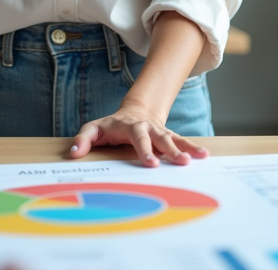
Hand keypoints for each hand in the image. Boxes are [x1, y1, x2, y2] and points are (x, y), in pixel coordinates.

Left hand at [69, 105, 208, 166]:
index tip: (151, 163)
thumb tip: (73, 152)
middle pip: (160, 138)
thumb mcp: (93, 129)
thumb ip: (83, 139)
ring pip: (174, 139)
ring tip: (199, 157)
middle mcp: (148, 127)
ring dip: (186, 148)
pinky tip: (204, 155)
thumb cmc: (111, 126)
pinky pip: (181, 141)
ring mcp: (160, 131)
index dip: (144, 150)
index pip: (138, 138)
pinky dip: (192, 147)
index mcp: (130, 126)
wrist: (134, 112)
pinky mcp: (168, 136)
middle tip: (180, 162)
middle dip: (170, 150)